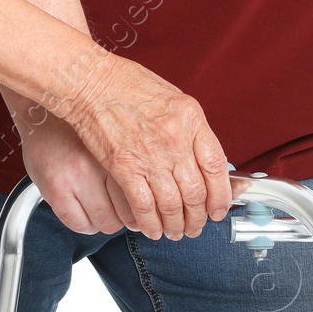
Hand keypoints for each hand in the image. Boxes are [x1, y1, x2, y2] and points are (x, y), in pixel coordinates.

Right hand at [16, 111, 134, 235]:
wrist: (39, 113)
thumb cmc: (77, 126)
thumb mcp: (111, 137)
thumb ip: (130, 162)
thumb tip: (150, 192)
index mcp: (118, 149)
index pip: (144, 195)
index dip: (144, 208)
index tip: (142, 207)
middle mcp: (99, 163)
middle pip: (128, 213)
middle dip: (126, 217)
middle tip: (121, 209)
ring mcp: (75, 177)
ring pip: (104, 222)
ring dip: (105, 221)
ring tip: (100, 207)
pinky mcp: (55, 190)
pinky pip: (79, 224)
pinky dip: (85, 224)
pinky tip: (83, 211)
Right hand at [54, 53, 233, 240]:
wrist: (91, 81)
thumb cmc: (126, 83)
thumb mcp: (172, 98)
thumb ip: (189, 129)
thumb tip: (202, 160)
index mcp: (190, 118)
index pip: (217, 167)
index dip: (221, 196)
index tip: (218, 207)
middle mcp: (174, 139)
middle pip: (196, 192)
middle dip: (198, 218)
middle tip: (196, 226)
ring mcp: (150, 155)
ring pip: (173, 205)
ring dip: (176, 225)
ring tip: (175, 231)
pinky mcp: (124, 167)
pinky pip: (143, 206)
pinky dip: (150, 223)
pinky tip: (152, 228)